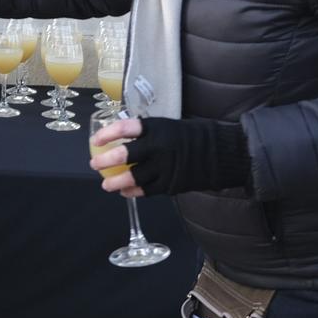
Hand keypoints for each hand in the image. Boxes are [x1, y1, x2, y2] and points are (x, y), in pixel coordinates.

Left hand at [90, 115, 250, 199]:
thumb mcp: (169, 126)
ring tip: (106, 185)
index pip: (126, 128)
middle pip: (126, 155)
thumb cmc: (193, 137)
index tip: (96, 140)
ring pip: (134, 177)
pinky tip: (125, 191)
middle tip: (95, 164)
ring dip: (116, 182)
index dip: (108, 133)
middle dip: (106, 161)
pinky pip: (147, 190)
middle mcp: (160, 147)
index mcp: (158, 128)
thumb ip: (148, 133)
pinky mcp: (172, 184)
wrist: (222, 153)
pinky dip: (134, 191)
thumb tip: (123, 138)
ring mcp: (166, 167)